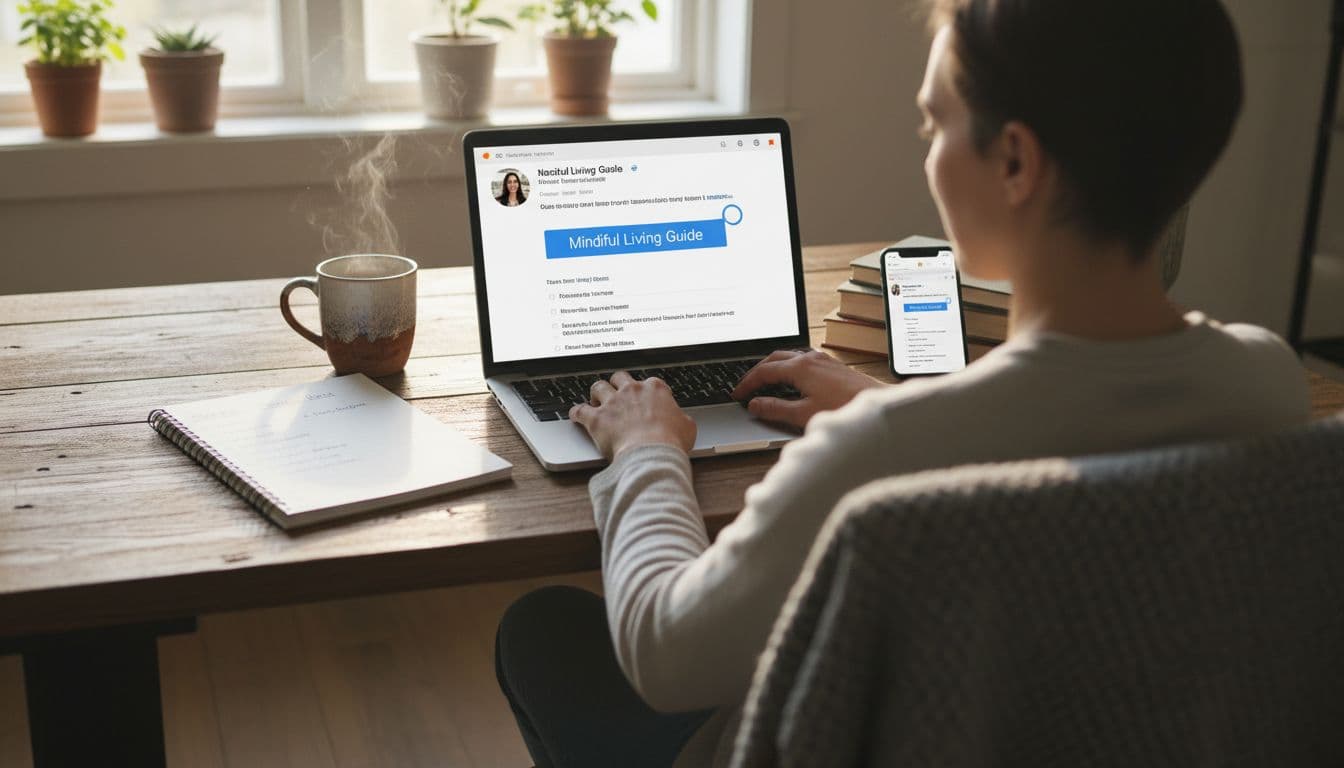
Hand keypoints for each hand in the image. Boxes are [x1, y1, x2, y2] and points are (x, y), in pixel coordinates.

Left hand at [570, 371, 696, 459]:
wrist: (651, 454)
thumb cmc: (670, 442)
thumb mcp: (687, 427)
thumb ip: (681, 418)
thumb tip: (682, 421)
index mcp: (655, 389)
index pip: (648, 382)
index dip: (645, 391)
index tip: (643, 398)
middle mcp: (632, 391)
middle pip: (620, 378)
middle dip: (617, 384)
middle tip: (616, 393)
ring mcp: (612, 403)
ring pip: (598, 387)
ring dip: (596, 393)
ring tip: (595, 400)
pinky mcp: (597, 418)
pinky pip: (580, 410)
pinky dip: (577, 412)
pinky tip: (576, 415)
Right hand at [732, 349, 883, 429]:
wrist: (880, 407)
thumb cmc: (845, 411)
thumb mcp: (804, 414)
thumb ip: (776, 409)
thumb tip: (755, 405)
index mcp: (800, 368)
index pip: (764, 371)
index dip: (747, 383)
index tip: (737, 394)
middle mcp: (811, 359)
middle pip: (774, 359)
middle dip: (757, 371)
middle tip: (746, 386)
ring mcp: (823, 360)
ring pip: (790, 358)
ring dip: (773, 368)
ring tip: (764, 383)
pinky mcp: (833, 367)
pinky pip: (803, 361)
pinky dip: (789, 369)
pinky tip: (792, 382)